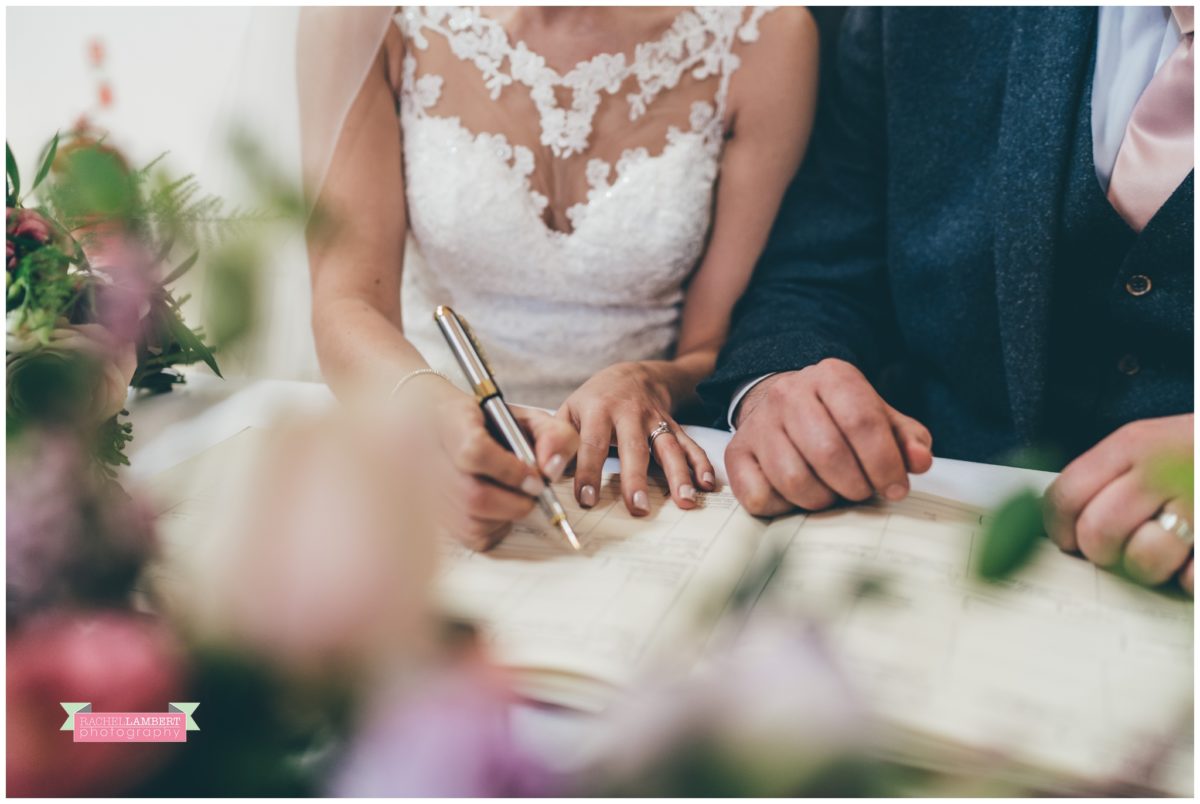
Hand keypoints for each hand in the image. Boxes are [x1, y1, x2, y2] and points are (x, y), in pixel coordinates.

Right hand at [425, 383, 578, 550]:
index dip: (510, 470)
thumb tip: (551, 468)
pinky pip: (470, 536)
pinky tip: (499, 509)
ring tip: (514, 496)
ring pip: (472, 521)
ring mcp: (427, 489)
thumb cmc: (489, 424)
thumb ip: (552, 435)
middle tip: (533, 491)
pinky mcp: (434, 515)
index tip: (535, 476)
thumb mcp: (528, 417)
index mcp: (451, 421)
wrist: (448, 427)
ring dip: (508, 515)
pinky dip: (495, 528)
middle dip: (516, 501)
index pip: (473, 451)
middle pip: (473, 496)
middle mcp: (429, 456)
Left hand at [559, 362, 715, 515]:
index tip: (586, 499)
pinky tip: (706, 485)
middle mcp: (631, 414)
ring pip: (669, 447)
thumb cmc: (595, 401)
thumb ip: (556, 439)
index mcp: (599, 410)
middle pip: (635, 448)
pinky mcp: (674, 427)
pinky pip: (690, 445)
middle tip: (637, 508)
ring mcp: (656, 421)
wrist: (633, 374)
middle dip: (636, 479)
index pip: (592, 443)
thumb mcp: (569, 410)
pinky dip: (701, 464)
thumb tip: (544, 469)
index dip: (589, 471)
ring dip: (679, 475)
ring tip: (684, 501)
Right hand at [726, 359, 932, 515]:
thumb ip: (907, 439)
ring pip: (793, 479)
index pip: (862, 421)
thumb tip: (920, 462)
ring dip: (822, 500)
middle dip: (855, 485)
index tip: (895, 489)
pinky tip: (798, 497)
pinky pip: (759, 497)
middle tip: (863, 493)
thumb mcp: (879, 418)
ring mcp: (758, 423)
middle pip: (828, 452)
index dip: (884, 463)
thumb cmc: (840, 419)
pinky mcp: (736, 453)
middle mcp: (789, 394)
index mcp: (832, 376)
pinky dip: (785, 508)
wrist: (783, 406)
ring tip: (833, 494)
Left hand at [1044, 414, 1193, 593]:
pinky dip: (1191, 580)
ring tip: (1167, 553)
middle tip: (1120, 551)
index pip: (1067, 494)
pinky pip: (1192, 580)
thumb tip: (1066, 523)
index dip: (1060, 528)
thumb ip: (1109, 475)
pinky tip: (1196, 560)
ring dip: (1150, 569)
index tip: (1068, 541)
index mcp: (1134, 444)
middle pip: (1098, 533)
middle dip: (1104, 554)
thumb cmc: (1198, 453)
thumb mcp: (1153, 444)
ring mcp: (1197, 503)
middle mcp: (1163, 470)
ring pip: (1142, 559)